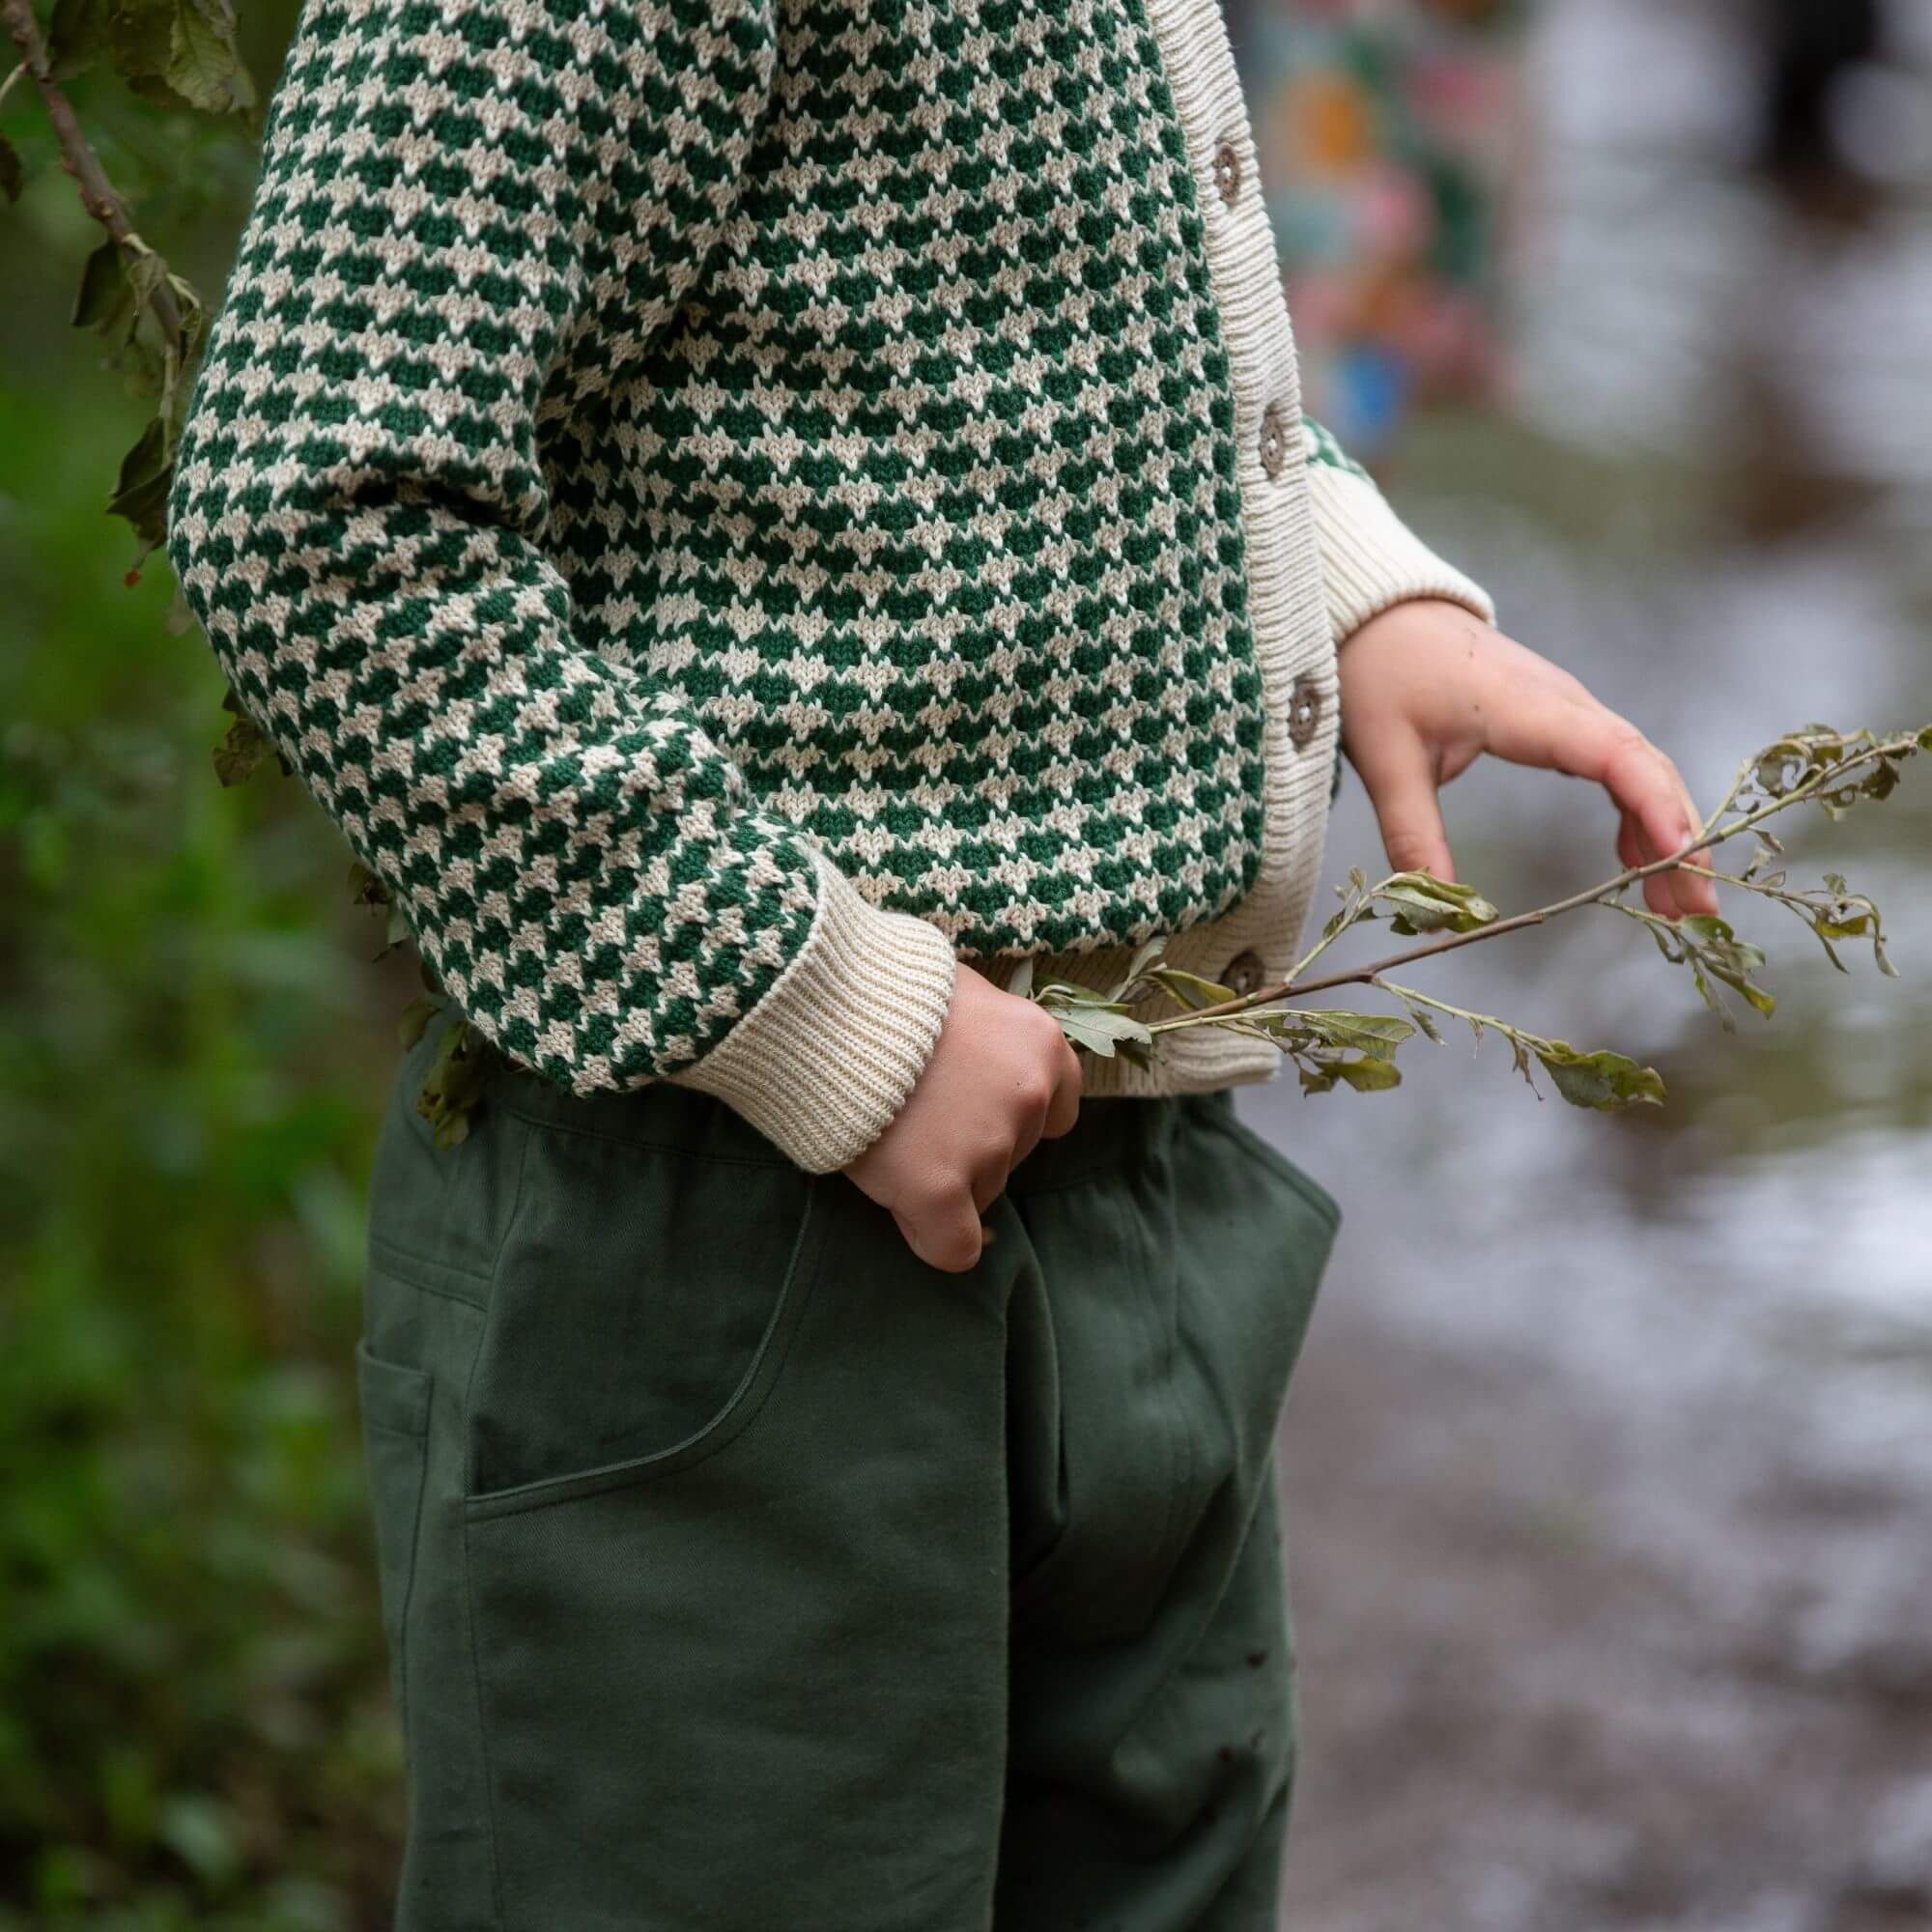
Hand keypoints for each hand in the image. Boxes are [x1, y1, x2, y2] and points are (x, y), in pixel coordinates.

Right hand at [844, 964, 1082, 1271]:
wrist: (825, 1007)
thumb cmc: (887, 991)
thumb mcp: (960, 992)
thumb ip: (989, 1032)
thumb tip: (983, 1055)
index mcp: (1041, 1044)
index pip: (1056, 1110)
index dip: (1006, 1112)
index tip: (965, 1101)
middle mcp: (1029, 1096)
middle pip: (1012, 1155)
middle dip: (970, 1144)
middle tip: (914, 1112)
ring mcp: (987, 1146)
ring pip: (980, 1194)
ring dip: (943, 1178)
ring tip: (893, 1133)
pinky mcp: (939, 1189)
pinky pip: (954, 1246)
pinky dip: (934, 1237)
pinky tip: (909, 1209)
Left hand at [1337, 600, 1719, 921]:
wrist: (1380, 616)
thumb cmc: (1381, 675)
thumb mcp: (1387, 762)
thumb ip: (1413, 838)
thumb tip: (1439, 916)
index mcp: (1526, 709)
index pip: (1613, 754)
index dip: (1653, 804)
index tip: (1679, 856)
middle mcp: (1565, 704)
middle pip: (1645, 767)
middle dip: (1679, 838)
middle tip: (1697, 909)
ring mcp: (1568, 708)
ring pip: (1639, 769)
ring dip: (1665, 831)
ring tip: (1677, 903)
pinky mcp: (1559, 718)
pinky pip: (1615, 765)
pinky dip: (1635, 812)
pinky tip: (1636, 860)